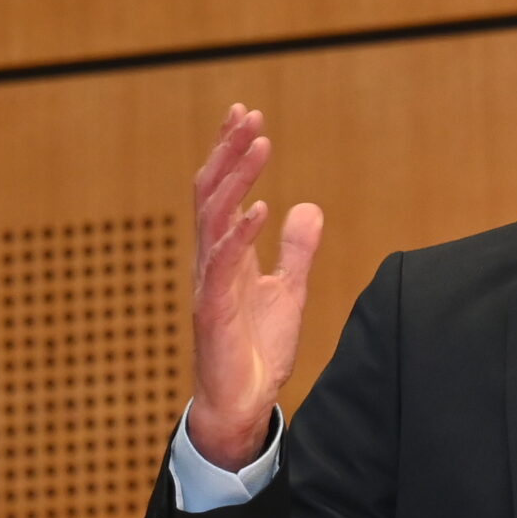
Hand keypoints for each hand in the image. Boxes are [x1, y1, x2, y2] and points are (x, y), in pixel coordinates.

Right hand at [186, 104, 323, 470]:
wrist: (243, 403)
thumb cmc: (255, 350)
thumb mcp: (289, 291)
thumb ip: (297, 251)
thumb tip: (307, 207)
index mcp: (226, 255)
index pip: (221, 191)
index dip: (230, 152)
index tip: (245, 114)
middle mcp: (211, 262)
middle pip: (211, 193)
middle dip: (229, 152)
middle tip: (249, 115)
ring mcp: (209, 285)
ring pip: (214, 218)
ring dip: (237, 178)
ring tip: (259, 144)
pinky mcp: (213, 312)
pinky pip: (223, 266)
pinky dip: (241, 235)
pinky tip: (262, 208)